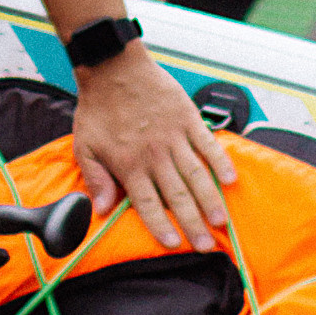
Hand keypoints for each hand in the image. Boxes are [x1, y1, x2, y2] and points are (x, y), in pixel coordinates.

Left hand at [71, 46, 236, 252]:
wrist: (113, 68)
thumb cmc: (98, 108)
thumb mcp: (84, 145)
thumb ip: (95, 178)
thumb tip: (101, 209)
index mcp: (129, 165)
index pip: (147, 203)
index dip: (160, 226)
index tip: (173, 244)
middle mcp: (155, 155)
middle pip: (177, 196)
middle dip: (192, 223)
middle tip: (206, 245)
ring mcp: (174, 137)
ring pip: (196, 174)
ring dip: (210, 199)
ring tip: (222, 221)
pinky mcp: (187, 119)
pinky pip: (208, 144)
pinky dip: (220, 161)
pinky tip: (231, 179)